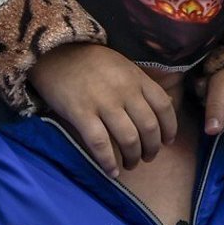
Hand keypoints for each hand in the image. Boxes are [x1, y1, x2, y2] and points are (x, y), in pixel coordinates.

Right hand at [30, 44, 176, 178]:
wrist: (54, 53)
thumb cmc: (90, 62)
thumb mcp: (122, 66)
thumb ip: (141, 85)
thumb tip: (166, 105)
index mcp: (136, 78)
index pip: (163, 107)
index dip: (169, 128)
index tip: (167, 142)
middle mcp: (124, 91)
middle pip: (148, 128)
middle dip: (152, 149)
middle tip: (147, 157)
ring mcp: (103, 102)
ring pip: (129, 139)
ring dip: (133, 158)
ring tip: (130, 164)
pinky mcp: (81, 113)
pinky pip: (100, 144)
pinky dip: (108, 162)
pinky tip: (111, 171)